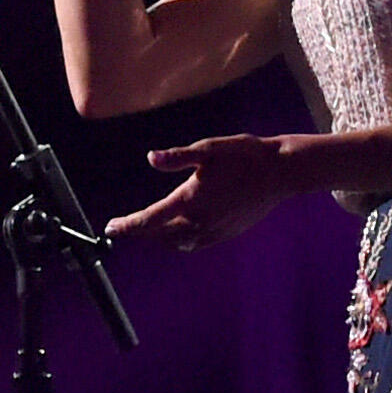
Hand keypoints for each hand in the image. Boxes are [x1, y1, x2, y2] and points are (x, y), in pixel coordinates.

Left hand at [107, 133, 291, 249]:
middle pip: (159, 235)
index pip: (148, 220)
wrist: (280, 172)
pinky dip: (179, 241)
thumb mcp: (208, 148)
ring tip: (144, 232)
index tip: (110, 228)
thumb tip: (151, 158)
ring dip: (158, 239)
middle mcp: (200, 220)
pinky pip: (195, 244)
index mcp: (190, 200)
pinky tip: (177, 233)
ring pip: (177, 243)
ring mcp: (214, 230)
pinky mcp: (227, 233)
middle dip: (138, 233)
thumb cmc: (244, 155)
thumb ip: (177, 157)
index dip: (127, 226)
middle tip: (121, 229)